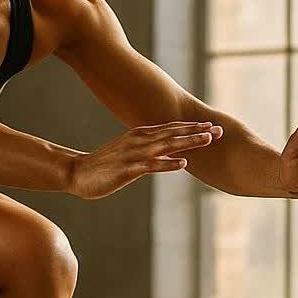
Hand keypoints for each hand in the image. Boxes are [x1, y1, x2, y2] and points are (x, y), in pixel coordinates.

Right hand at [66, 121, 221, 199]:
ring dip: (188, 142)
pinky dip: (167, 163)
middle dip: (197, 131)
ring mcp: (134, 154)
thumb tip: (168, 150)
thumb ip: (148, 148)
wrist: (78, 172)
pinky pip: (152, 166)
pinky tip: (182, 163)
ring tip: (207, 140)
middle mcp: (140, 140)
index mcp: (141, 135)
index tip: (212, 125)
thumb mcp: (130, 152)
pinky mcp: (128, 170)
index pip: (172, 128)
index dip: (193, 127)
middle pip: (174, 133)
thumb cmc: (106, 164)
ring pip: (166, 146)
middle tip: (219, 129)